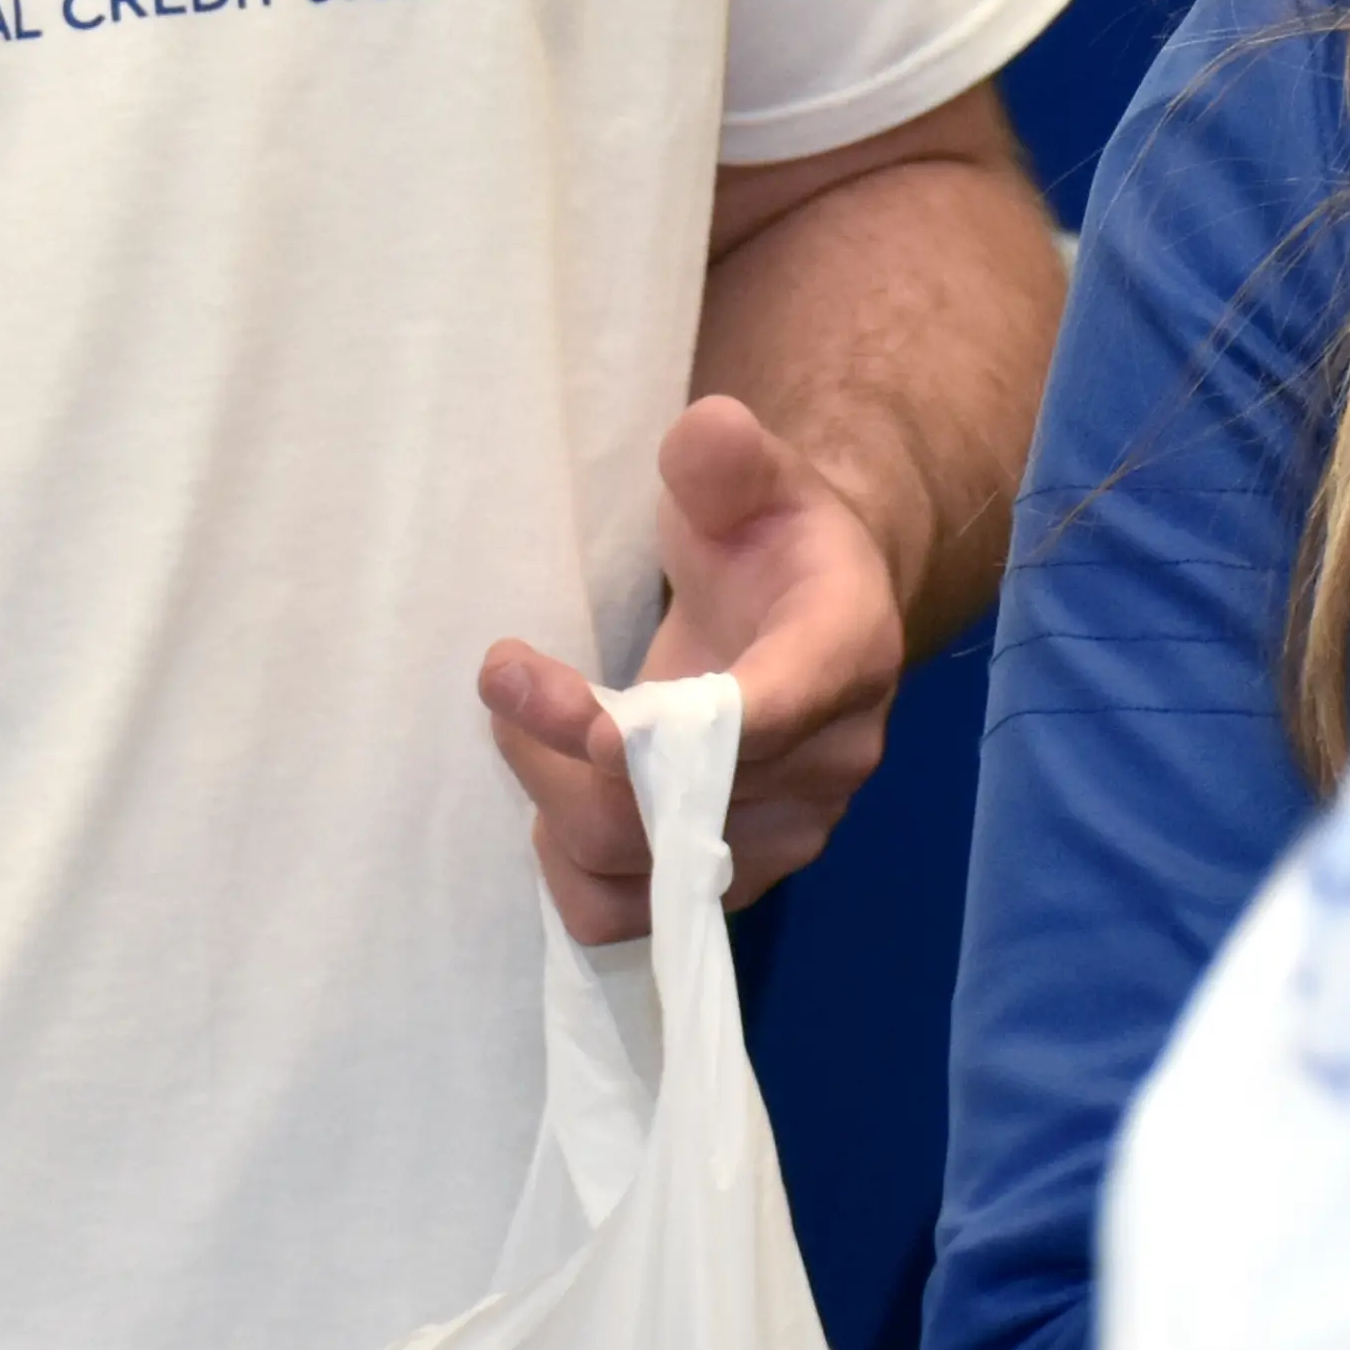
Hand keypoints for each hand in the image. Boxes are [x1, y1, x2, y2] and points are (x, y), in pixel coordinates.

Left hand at [477, 393, 911, 943]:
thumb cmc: (770, 532)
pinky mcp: (736, 876)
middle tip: (505, 674)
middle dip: (568, 751)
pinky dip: (575, 872)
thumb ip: (726, 457)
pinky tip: (554, 798)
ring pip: (646, 872)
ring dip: (557, 808)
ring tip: (524, 728)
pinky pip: (637, 915)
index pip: (775, 714)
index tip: (599, 728)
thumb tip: (707, 433)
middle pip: (683, 807)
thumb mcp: (751, 474)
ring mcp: (786, 834)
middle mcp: (829, 762)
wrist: (810, 605)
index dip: (688, 740)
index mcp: (844, 651)